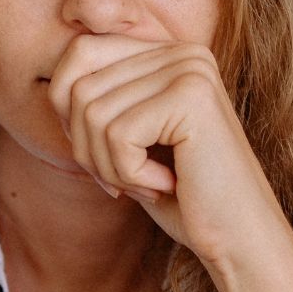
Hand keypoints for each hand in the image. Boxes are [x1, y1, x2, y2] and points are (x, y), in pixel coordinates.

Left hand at [45, 35, 292, 280]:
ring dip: (107, 165)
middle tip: (124, 180)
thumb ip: (99, 104)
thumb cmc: (185, 198)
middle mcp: (182, 51)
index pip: (79, 55)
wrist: (241, 240)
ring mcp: (189, 70)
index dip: (70, 115)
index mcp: (168, 53)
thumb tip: (51, 84)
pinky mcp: (191, 98)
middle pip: (78, 86)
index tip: (104, 158)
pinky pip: (116, 134)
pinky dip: (128, 173)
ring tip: (146, 184)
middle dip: (86, 147)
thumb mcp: (131, 143)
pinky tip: (165, 184)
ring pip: (91, 112)